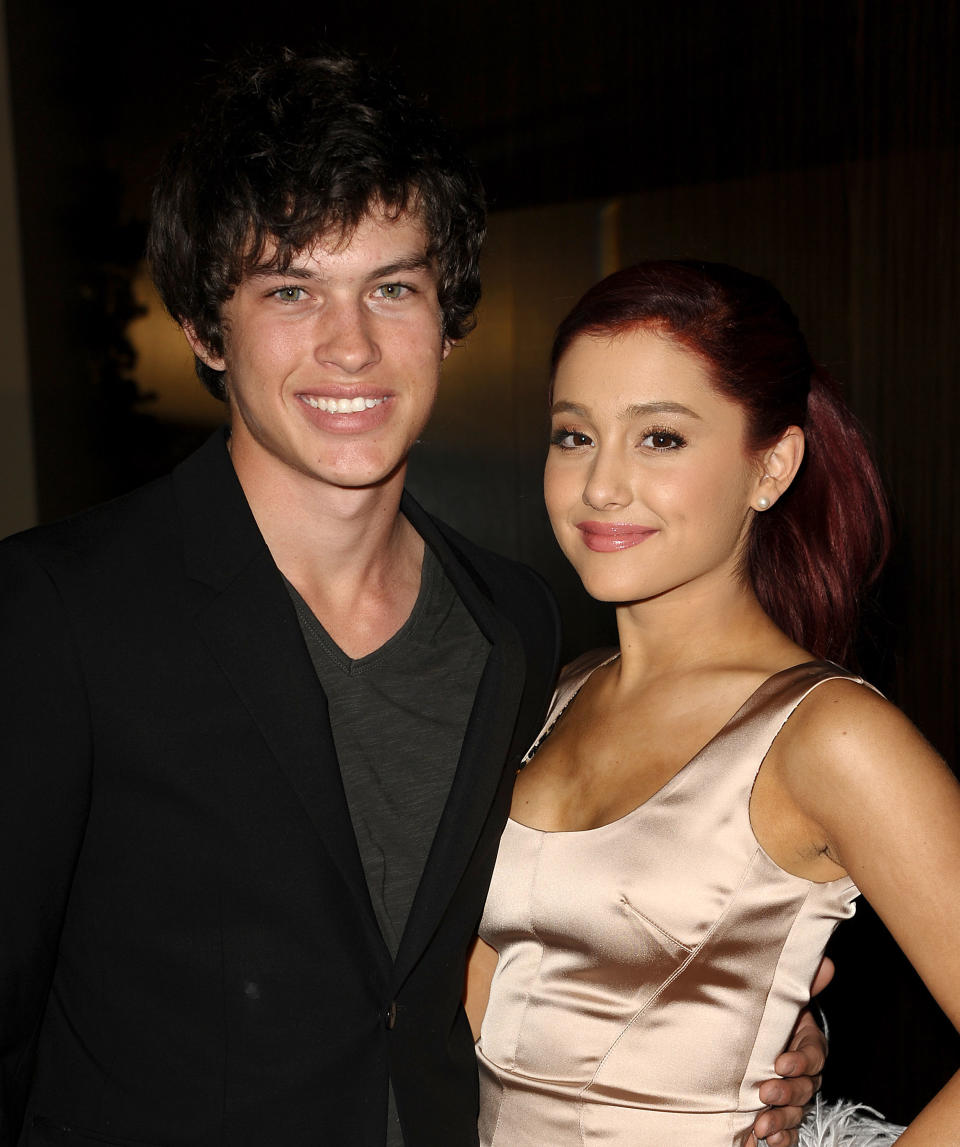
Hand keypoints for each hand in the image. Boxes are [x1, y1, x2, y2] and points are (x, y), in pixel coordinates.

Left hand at [748, 988, 828, 1146]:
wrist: (751, 1039)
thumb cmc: (769, 1018)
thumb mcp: (782, 999)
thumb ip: (802, 984)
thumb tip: (827, 962)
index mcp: (807, 1044)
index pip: (813, 1055)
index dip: (800, 1060)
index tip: (781, 1063)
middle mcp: (805, 1074)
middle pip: (805, 1087)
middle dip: (788, 1092)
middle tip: (766, 1092)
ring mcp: (795, 1096)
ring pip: (796, 1112)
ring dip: (782, 1119)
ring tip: (763, 1124)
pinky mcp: (782, 1114)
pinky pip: (789, 1132)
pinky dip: (782, 1138)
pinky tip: (770, 1140)